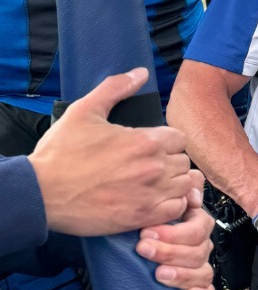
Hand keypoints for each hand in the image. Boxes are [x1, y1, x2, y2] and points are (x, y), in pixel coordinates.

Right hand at [29, 68, 195, 235]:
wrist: (41, 193)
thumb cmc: (61, 153)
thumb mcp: (84, 111)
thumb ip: (115, 89)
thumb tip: (140, 73)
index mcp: (144, 141)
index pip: (179, 138)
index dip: (167, 140)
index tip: (152, 146)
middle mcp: (154, 167)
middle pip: (183, 161)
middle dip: (170, 160)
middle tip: (150, 164)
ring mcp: (150, 194)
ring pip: (184, 185)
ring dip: (174, 182)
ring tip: (156, 182)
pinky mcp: (142, 217)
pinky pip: (177, 209)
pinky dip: (172, 204)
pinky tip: (156, 200)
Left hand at [136, 185, 215, 289]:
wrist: (135, 239)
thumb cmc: (149, 218)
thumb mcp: (164, 195)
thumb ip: (184, 186)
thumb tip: (192, 196)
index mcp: (197, 222)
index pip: (198, 228)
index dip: (174, 233)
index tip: (146, 233)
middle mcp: (201, 244)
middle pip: (198, 251)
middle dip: (169, 252)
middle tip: (144, 249)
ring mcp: (200, 265)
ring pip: (203, 272)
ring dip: (181, 274)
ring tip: (159, 274)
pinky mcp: (196, 285)